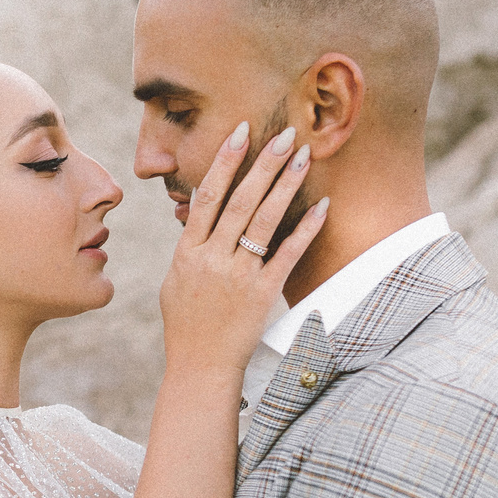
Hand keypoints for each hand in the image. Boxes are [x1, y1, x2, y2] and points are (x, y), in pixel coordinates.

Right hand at [159, 122, 327, 379]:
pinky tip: (322, 206)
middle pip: (240, 200)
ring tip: (303, 157)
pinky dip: (305, 229)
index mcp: (188, 251)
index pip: (207, 196)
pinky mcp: (262, 293)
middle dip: (264, 163)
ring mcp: (237, 275)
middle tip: (284, 133)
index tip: (240, 132)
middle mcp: (212, 258)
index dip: (224, 161)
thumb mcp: (176, 279)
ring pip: (264, 221)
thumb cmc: (186, 323)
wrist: (199, 365)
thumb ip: (190, 245)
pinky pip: (287, 254)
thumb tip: (198, 212)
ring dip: (286, 185)